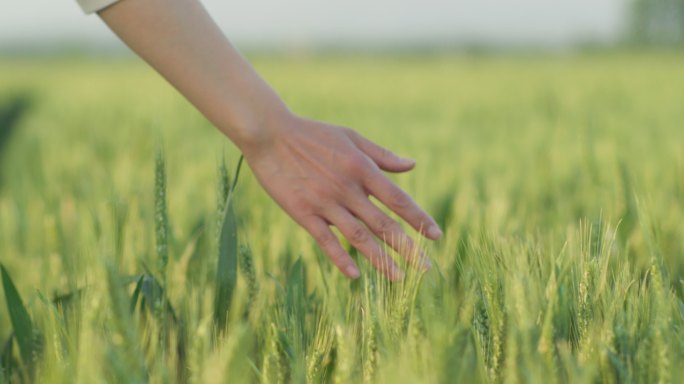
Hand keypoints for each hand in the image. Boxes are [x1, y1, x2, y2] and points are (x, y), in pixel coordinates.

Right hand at [242, 113, 441, 279]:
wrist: (270, 133)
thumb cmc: (312, 134)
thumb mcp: (351, 137)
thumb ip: (381, 154)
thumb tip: (412, 165)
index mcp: (361, 168)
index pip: (397, 199)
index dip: (418, 219)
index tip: (436, 235)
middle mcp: (347, 188)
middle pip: (383, 224)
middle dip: (408, 248)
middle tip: (426, 268)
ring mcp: (325, 202)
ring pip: (358, 236)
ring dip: (380, 259)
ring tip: (398, 278)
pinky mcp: (302, 212)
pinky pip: (325, 240)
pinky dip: (340, 258)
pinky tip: (355, 275)